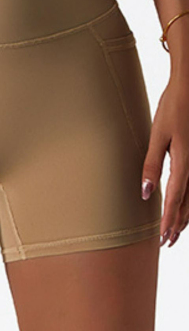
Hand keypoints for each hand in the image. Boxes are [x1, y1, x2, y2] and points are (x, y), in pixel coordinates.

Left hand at [141, 74, 188, 247]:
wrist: (188, 88)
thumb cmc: (172, 109)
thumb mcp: (157, 136)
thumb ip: (151, 164)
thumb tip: (146, 192)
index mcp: (185, 163)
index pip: (175, 200)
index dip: (168, 220)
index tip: (162, 238)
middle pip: (188, 203)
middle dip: (178, 224)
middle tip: (167, 242)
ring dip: (185, 215)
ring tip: (176, 231)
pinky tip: (185, 204)